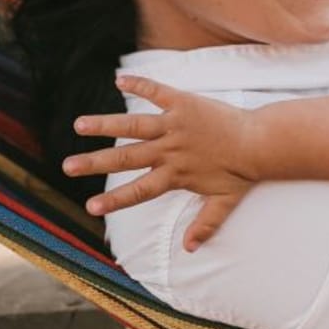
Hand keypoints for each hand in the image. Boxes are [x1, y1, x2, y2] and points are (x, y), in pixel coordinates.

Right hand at [63, 76, 258, 250]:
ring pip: (133, 125)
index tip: (90, 207)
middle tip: (68, 166)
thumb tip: (190, 249)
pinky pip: (157, 92)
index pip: (138, 191)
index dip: (114, 199)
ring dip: (105, 124)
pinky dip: (139, 85)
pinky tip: (118, 78)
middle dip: (95, 162)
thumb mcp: (225, 202)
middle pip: (126, 158)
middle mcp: (170, 150)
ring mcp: (175, 125)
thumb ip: (205, 225)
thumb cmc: (243, 171)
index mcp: (176, 175)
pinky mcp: (184, 103)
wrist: (261, 141)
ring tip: (79, 125)